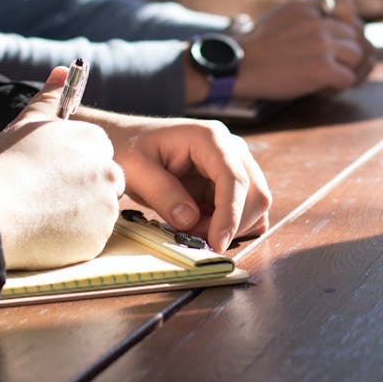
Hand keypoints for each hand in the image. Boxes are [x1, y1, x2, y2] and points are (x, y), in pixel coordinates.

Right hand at [0, 67, 124, 269]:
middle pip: (104, 182)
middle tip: (46, 197)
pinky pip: (91, 238)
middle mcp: (108, 171)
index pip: (97, 153)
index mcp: (94, 141)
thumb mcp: (26, 123)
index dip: (73, 165)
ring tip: (41, 214)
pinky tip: (45, 232)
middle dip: (82, 190)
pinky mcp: (99, 238)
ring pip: (98, 211)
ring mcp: (106, 207)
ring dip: (78, 214)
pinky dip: (73, 238)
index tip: (50, 174)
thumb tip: (62, 70)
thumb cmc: (5, 164)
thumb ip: (50, 97)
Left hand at [92, 116, 271, 252]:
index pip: (234, 178)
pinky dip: (230, 225)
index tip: (217, 243)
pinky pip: (245, 210)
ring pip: (254, 204)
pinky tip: (203, 226)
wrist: (127, 141)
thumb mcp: (135, 169)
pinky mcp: (230, 182)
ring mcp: (234, 164)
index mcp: (210, 138)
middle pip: (255, 193)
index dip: (230, 214)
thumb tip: (190, 220)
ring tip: (192, 228)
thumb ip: (162, 193)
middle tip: (194, 238)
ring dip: (230, 226)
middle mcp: (230, 148)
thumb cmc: (129, 148)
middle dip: (231, 224)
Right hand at [234, 0, 374, 99]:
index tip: (335, 36)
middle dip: (349, 52)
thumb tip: (336, 26)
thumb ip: (308, 14)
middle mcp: (319, 20)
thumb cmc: (258, 46)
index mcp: (308, 4)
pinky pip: (348, 78)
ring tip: (325, 78)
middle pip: (356, 34)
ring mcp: (322, 44)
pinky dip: (337, 87)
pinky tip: (319, 88)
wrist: (237, 66)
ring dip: (346, 70)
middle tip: (333, 65)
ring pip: (357, 56)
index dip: (347, 21)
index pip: (347, 3)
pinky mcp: (323, 68)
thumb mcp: (282, 14)